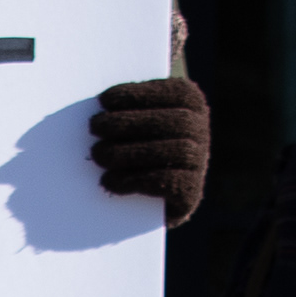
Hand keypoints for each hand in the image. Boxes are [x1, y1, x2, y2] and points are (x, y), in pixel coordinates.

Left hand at [90, 78, 208, 228]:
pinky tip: (108, 181)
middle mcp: (200, 130)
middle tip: (95, 126)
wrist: (147, 203)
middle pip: (173, 122)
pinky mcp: (190, 191)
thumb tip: (101, 103)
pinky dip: (135, 180)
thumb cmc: (135, 151)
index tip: (104, 100)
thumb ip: (128, 110)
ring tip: (97, 154)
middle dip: (129, 122)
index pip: (173, 93)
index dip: (139, 95)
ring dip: (129, 152)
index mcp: (191, 103)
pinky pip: (168, 182)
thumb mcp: (133, 124)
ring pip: (172, 151)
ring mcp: (199, 161)